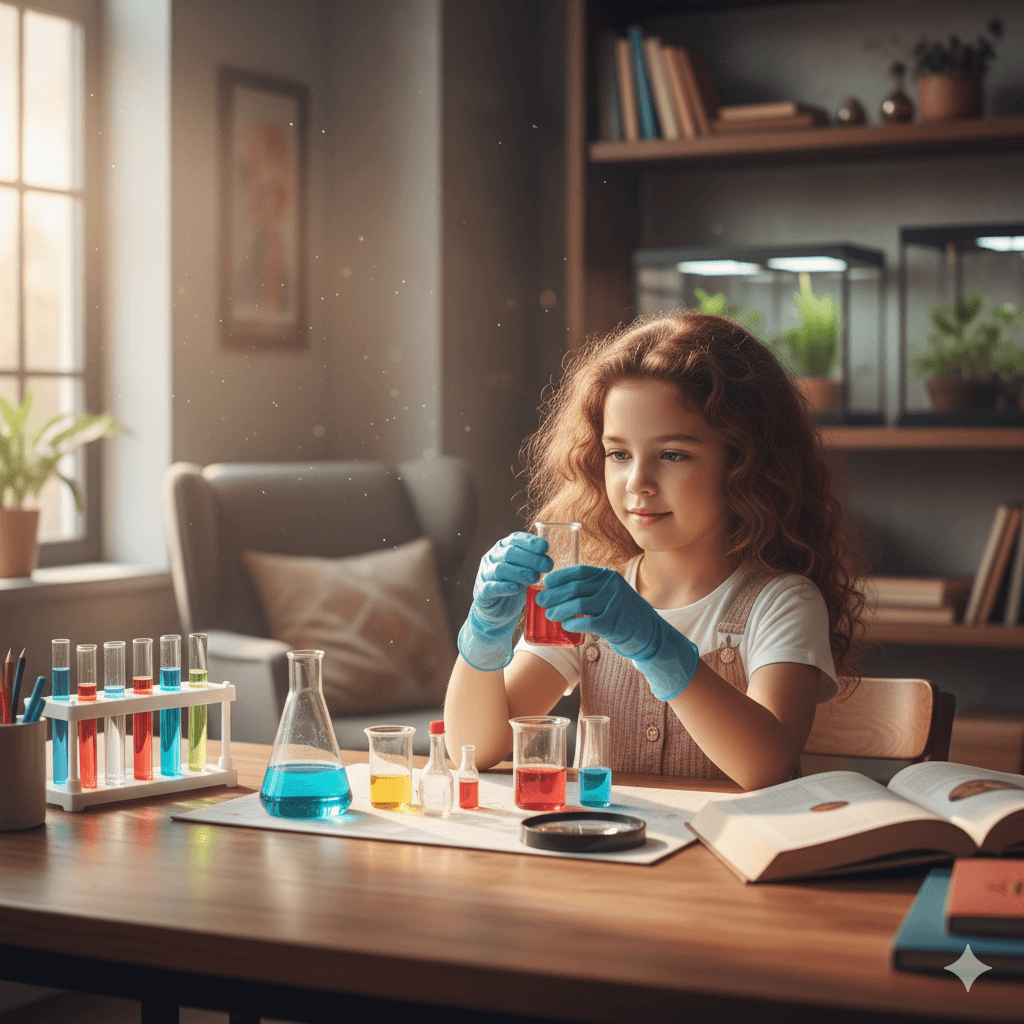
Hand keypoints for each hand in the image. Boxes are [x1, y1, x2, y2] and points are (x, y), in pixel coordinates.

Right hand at [457, 532, 552, 671]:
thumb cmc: (516, 586)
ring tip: (535, 578)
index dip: (530, 542)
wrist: (497, 612)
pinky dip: (504, 587)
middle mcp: (492, 558)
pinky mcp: (482, 593)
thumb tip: (564, 557)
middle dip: (530, 558)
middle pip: (509, 553)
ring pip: (500, 569)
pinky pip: (490, 587)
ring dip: (520, 572)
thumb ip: (537, 562)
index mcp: (503, 548)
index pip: (515, 539)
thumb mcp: (526, 571)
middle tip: (547, 566)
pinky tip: (517, 588)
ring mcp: (485, 575)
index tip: (546, 547)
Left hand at [537, 564, 698, 700]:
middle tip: (540, 601)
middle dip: (553, 594)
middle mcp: (611, 586)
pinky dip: (572, 624)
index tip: (546, 582)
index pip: (579, 571)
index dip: (560, 576)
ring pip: (578, 605)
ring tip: (549, 615)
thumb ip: (591, 589)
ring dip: (559, 610)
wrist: (650, 633)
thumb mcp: (610, 593)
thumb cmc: (622, 613)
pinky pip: (586, 622)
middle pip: (575, 588)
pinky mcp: (613, 623)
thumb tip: (557, 591)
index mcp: (608, 576)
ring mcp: (613, 604)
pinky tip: (565, 625)